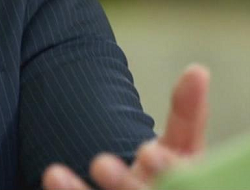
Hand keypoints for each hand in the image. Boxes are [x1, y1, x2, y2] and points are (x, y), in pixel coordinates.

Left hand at [41, 64, 209, 189]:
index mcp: (192, 183)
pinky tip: (51, 179)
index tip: (147, 151)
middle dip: (127, 184)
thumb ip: (187, 115)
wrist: (141, 188)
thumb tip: (198, 71)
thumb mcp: (182, 148)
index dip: (168, 169)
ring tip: (53, 173)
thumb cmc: (162, 176)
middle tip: (102, 162)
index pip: (185, 176)